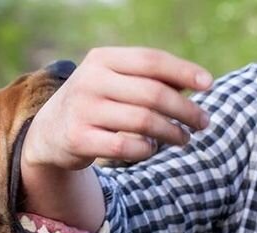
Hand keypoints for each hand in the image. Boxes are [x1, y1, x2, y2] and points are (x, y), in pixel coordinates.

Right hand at [21, 47, 212, 231]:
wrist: (48, 132)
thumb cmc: (94, 103)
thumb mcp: (113, 82)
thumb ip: (148, 79)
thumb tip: (197, 83)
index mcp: (101, 59)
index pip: (151, 61)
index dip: (184, 71)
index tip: (208, 85)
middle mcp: (89, 81)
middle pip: (153, 94)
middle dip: (185, 110)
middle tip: (203, 122)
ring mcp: (82, 110)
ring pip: (143, 122)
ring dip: (172, 133)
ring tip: (184, 139)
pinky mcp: (78, 139)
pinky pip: (126, 147)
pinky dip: (146, 150)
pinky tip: (151, 149)